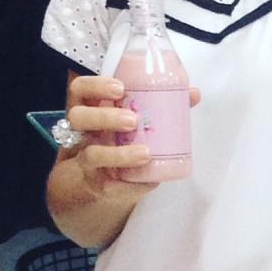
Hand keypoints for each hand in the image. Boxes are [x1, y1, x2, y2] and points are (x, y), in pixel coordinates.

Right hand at [59, 71, 201, 204]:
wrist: (107, 180)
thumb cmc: (123, 140)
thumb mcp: (136, 120)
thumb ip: (162, 104)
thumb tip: (193, 93)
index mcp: (91, 109)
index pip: (80, 90)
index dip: (94, 85)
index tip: (120, 87)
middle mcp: (83, 133)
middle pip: (78, 117)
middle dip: (104, 116)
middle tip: (133, 120)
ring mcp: (87, 159)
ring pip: (90, 154)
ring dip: (117, 154)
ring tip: (144, 153)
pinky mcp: (97, 183)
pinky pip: (108, 184)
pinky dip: (131, 184)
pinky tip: (148, 181)